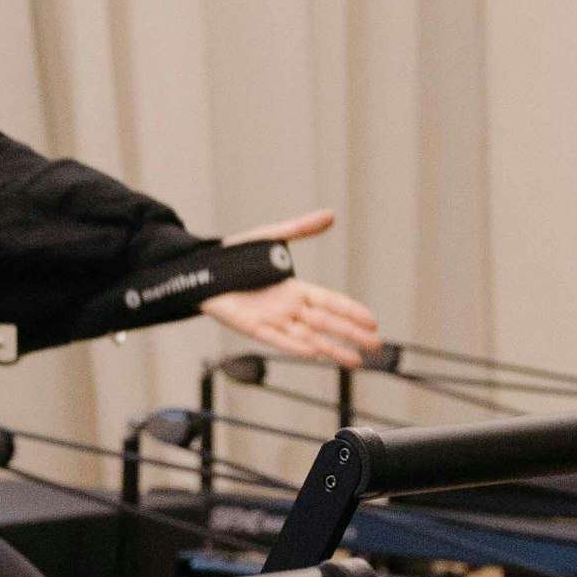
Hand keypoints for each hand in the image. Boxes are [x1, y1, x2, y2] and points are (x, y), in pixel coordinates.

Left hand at [199, 209, 381, 368]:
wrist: (200, 268)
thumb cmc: (234, 255)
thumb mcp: (271, 237)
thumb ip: (299, 228)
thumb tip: (329, 215)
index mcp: (295, 289)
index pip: (331, 302)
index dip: (351, 311)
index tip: (373, 322)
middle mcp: (287, 307)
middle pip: (326, 323)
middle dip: (351, 334)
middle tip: (376, 347)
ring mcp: (271, 319)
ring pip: (307, 337)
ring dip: (331, 349)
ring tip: (354, 362)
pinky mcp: (252, 326)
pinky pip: (276, 339)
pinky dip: (294, 346)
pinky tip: (312, 354)